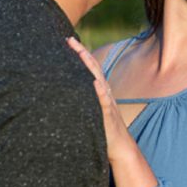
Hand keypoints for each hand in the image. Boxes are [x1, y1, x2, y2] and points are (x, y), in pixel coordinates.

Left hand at [66, 37, 133, 162]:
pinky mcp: (108, 115)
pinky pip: (105, 101)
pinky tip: (96, 83)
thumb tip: (66, 90)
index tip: (68, 41)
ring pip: (98, 80)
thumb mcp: (91, 111)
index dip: (80, 54)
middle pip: (93, 68)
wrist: (120, 146)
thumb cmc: (103, 129)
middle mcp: (103, 92)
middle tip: (70, 40)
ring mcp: (107, 102)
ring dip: (90, 67)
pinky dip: (101, 91)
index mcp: (99, 90)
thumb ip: (84, 99)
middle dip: (82, 53)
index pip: (89, 68)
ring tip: (82, 54)